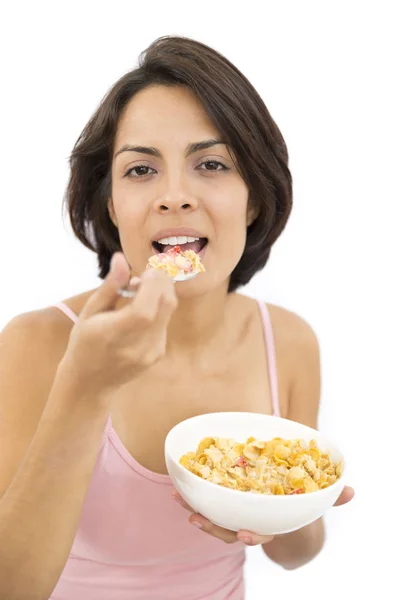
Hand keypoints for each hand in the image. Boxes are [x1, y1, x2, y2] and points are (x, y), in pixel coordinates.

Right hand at [58, 252, 177, 398]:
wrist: (91, 383)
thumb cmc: (84, 343)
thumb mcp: (90, 312)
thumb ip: (110, 286)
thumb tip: (121, 258)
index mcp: (116, 333)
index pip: (146, 306)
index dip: (153, 283)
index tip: (146, 270)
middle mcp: (139, 344)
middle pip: (167, 305)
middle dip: (162, 282)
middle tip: (148, 272)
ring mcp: (152, 351)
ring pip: (169, 312)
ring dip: (161, 294)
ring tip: (140, 290)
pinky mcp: (158, 354)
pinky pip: (165, 323)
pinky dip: (158, 309)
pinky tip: (141, 310)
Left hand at [172, 485, 354, 546]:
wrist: (281, 506)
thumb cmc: (298, 503)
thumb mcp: (314, 500)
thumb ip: (330, 497)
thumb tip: (351, 491)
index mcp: (269, 523)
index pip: (260, 534)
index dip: (251, 536)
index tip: (243, 533)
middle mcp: (248, 523)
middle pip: (228, 531)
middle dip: (212, 528)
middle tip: (197, 519)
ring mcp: (233, 514)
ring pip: (213, 521)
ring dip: (196, 511)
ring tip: (179, 500)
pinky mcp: (222, 503)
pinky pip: (206, 504)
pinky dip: (192, 497)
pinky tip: (178, 488)